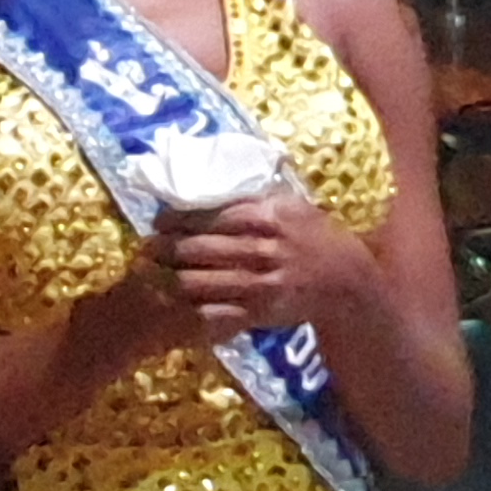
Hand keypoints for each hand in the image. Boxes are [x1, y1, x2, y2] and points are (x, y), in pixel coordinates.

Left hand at [149, 194, 377, 341]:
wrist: (346, 282)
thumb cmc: (315, 237)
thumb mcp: (292, 205)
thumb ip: (255, 195)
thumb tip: (213, 178)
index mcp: (265, 216)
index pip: (208, 215)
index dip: (175, 219)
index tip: (158, 220)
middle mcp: (260, 248)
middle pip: (196, 248)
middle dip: (164, 249)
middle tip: (145, 248)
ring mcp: (259, 282)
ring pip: (199, 281)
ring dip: (169, 279)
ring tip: (151, 275)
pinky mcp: (259, 311)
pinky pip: (216, 312)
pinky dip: (192, 309)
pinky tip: (176, 304)